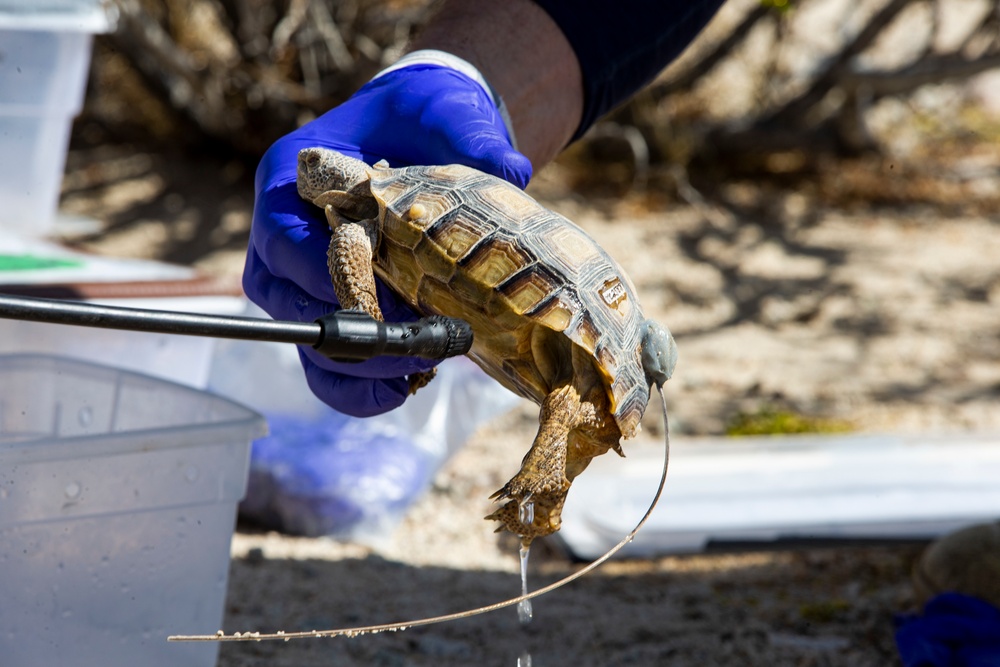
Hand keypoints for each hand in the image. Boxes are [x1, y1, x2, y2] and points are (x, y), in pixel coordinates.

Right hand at [244, 63, 532, 416]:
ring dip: (358, 369)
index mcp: (288, 180)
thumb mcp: (441, 114)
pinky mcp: (329, 314)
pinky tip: (412, 382)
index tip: (387, 296)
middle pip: (286, 301)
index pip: (284, 238)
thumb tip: (512, 170)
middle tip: (416, 344)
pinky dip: (363, 386)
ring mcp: (298, 282)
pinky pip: (327, 368)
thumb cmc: (419, 122)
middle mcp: (280, 236)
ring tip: (420, 370)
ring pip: (304, 344)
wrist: (420, 140)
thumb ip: (468, 135)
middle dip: (352, 332)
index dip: (325, 274)